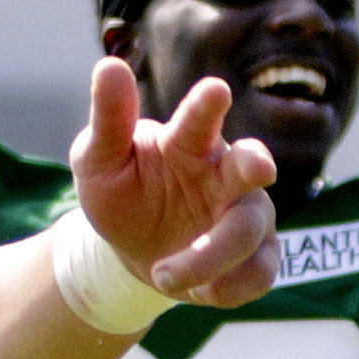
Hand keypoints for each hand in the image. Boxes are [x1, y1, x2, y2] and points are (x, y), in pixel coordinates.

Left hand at [67, 55, 275, 313]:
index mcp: (187, 142)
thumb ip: (109, 119)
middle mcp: (224, 173)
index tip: (215, 90)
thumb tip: (108, 66)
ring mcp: (244, 214)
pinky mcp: (255, 256)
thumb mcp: (98, 159)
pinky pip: (260, 273)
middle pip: (251, 167)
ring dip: (211, 256)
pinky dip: (232, 286)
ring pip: (249, 230)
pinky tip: (201, 292)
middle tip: (260, 168)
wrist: (130, 251)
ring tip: (163, 272)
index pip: (201, 119)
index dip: (208, 106)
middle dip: (257, 166)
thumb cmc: (120, 193)